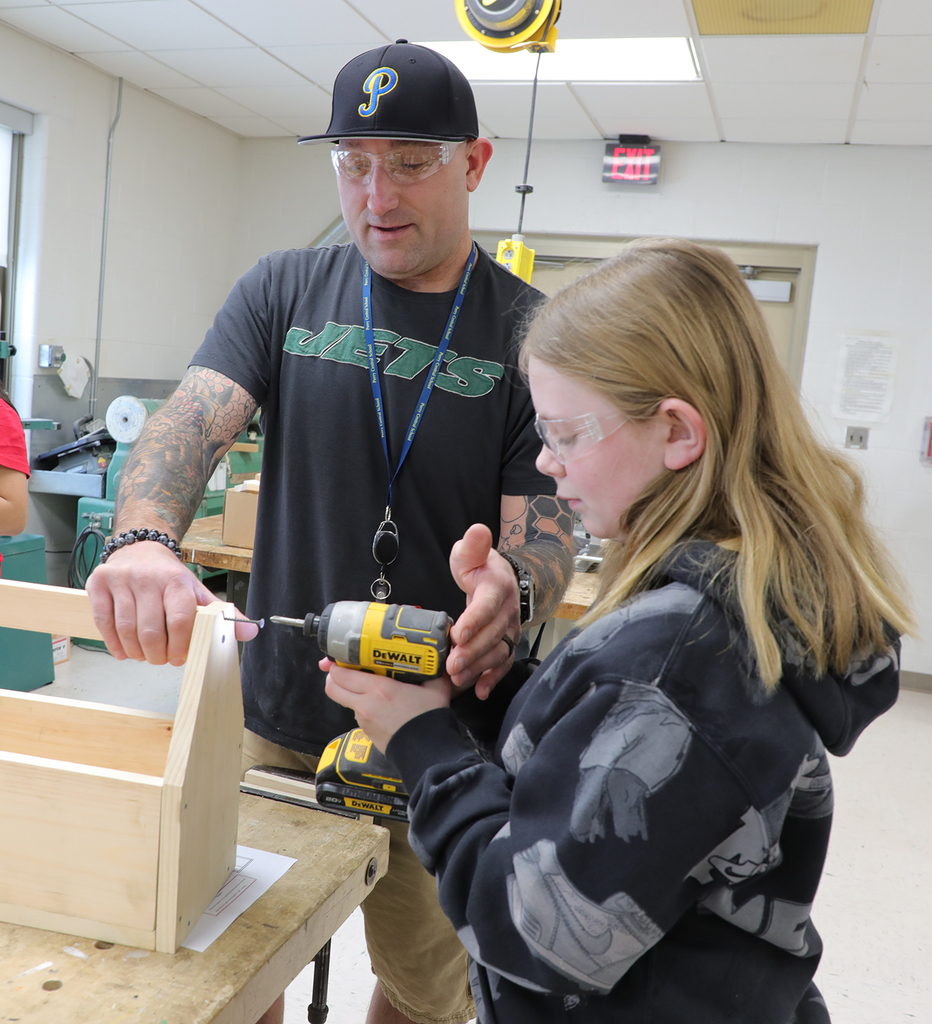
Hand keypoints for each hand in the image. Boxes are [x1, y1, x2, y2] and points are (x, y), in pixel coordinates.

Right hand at [86, 540, 258, 664]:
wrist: (141, 547)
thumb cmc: (170, 576)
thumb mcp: (198, 591)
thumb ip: (221, 614)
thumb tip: (250, 633)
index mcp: (177, 581)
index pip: (180, 620)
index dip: (181, 646)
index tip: (180, 657)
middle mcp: (148, 578)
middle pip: (151, 630)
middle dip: (157, 654)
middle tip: (161, 659)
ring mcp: (121, 580)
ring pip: (126, 629)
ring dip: (136, 652)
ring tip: (144, 655)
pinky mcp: (99, 583)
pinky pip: (103, 622)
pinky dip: (113, 643)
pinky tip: (124, 651)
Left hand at [323, 658, 453, 752]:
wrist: (427, 751)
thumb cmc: (429, 718)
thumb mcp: (435, 688)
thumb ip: (430, 672)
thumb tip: (433, 662)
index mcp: (379, 688)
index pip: (342, 673)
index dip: (337, 664)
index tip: (342, 657)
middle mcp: (365, 703)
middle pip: (332, 687)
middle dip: (334, 676)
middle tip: (344, 669)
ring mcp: (363, 719)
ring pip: (344, 700)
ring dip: (348, 691)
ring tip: (366, 685)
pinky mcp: (366, 731)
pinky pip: (356, 713)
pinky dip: (361, 706)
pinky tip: (378, 704)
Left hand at [446, 523, 520, 699]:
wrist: (500, 580)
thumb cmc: (480, 568)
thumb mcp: (471, 553)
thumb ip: (472, 546)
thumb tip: (477, 531)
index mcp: (497, 587)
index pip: (487, 605)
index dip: (475, 620)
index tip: (458, 633)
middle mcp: (508, 611)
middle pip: (493, 634)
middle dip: (472, 651)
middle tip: (451, 664)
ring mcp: (509, 630)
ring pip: (498, 652)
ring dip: (479, 668)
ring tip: (457, 678)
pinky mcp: (506, 644)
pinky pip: (502, 664)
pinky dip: (492, 679)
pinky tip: (479, 691)